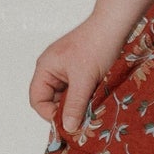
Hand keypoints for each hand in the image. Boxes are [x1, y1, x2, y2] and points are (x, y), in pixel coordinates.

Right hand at [28, 16, 125, 138]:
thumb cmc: (97, 45)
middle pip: (51, 98)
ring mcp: (66, 68)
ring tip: (91, 108)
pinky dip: (85, 95)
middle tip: (81, 119)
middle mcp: (52, 68)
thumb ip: (75, 104)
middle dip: (65, 110)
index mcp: (45, 67)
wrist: (116, 25)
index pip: (37, 99)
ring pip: (66, 95)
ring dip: (77, 103)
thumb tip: (68, 127)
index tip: (67, 123)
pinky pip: (77, 89)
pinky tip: (97, 98)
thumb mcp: (84, 79)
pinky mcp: (80, 69)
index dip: (49, 114)